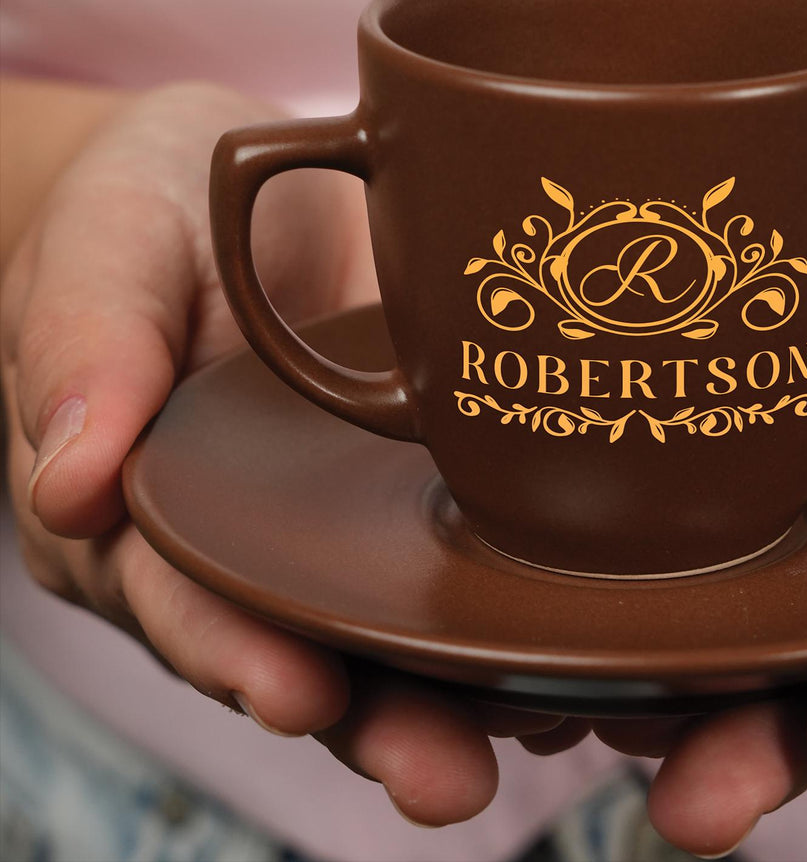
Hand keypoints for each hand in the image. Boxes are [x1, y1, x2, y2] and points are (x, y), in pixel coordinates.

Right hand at [1, 82, 564, 826]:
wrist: (245, 180)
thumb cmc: (154, 209)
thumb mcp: (107, 245)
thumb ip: (85, 342)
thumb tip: (70, 479)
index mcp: (148, 508)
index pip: (185, 598)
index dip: (236, 650)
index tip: (296, 691)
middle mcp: (248, 544)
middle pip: (307, 649)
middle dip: (375, 719)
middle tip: (444, 777)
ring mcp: (339, 527)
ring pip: (397, 633)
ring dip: (464, 693)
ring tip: (541, 728)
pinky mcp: (418, 490)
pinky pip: (460, 565)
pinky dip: (515, 615)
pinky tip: (584, 645)